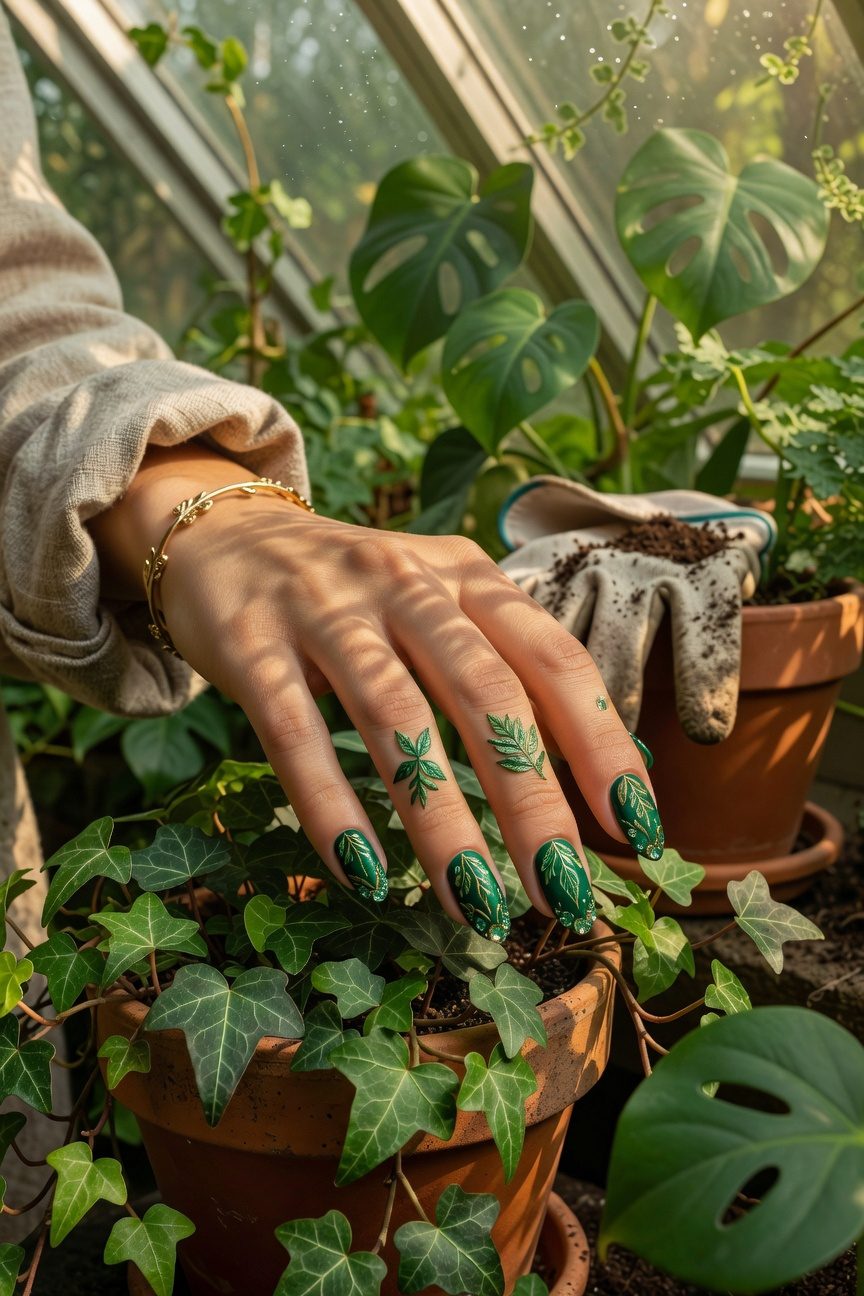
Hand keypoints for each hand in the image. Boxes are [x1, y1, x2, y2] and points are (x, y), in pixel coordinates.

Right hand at [92, 445, 663, 939]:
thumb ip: (503, 664)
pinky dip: (331, 806)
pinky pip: (295, 732)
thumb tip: (596, 769)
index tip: (636, 828)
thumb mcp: (439, 603)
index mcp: (466, 576)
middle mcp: (404, 582)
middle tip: (563, 894)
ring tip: (474, 905)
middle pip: (485, 694)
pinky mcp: (251, 644)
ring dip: (440, 820)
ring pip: (394, 718)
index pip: (553, 659)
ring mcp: (323, 609)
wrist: (225, 534)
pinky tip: (365, 874)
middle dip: (531, 803)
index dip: (602, 743)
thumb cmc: (356, 595)